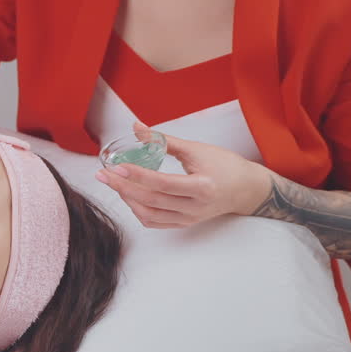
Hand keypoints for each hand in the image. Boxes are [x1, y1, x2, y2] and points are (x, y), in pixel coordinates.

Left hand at [94, 122, 272, 228]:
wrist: (246, 189)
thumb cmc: (225, 166)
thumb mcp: (196, 149)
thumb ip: (164, 140)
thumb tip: (137, 128)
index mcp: (201, 187)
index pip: (162, 183)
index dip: (138, 175)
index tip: (118, 166)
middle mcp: (194, 207)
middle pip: (151, 200)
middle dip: (123, 187)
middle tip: (104, 174)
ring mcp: (188, 218)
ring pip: (150, 214)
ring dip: (128, 199)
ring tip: (114, 183)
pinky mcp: (184, 223)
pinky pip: (155, 221)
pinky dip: (138, 210)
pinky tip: (129, 196)